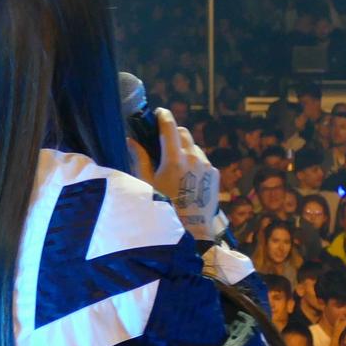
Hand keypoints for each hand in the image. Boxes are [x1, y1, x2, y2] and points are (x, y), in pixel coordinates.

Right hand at [145, 110, 218, 239]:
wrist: (191, 231)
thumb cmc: (164, 209)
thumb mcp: (147, 185)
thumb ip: (139, 159)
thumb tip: (131, 141)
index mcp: (174, 159)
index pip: (170, 127)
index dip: (163, 116)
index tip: (159, 113)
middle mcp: (193, 158)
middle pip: (184, 133)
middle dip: (173, 133)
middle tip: (163, 142)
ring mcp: (206, 166)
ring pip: (194, 148)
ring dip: (184, 150)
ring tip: (175, 166)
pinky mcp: (215, 175)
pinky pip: (203, 161)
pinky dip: (194, 163)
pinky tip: (187, 178)